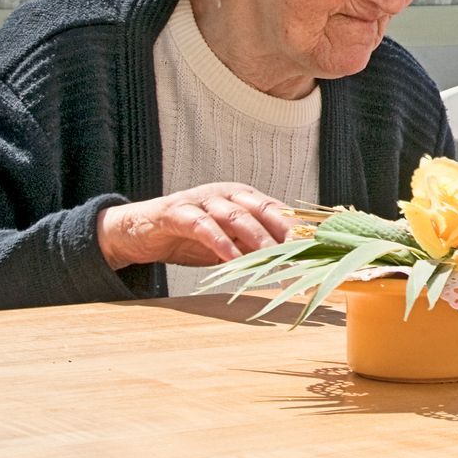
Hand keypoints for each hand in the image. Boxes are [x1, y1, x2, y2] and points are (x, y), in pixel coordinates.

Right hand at [97, 183, 292, 271]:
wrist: (139, 231)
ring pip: (237, 215)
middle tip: (304, 253)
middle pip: (264, 210)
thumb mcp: (227, 244)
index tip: (318, 248)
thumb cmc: (190, 238)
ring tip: (275, 257)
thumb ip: (254, 248)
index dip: (299, 229)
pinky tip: (231, 258)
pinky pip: (202, 225)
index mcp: (244, 198)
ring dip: (258, 238)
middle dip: (286, 231)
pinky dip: (220, 241)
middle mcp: (226, 194)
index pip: (279, 211)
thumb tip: (291, 264)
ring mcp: (202, 200)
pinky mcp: (177, 212)